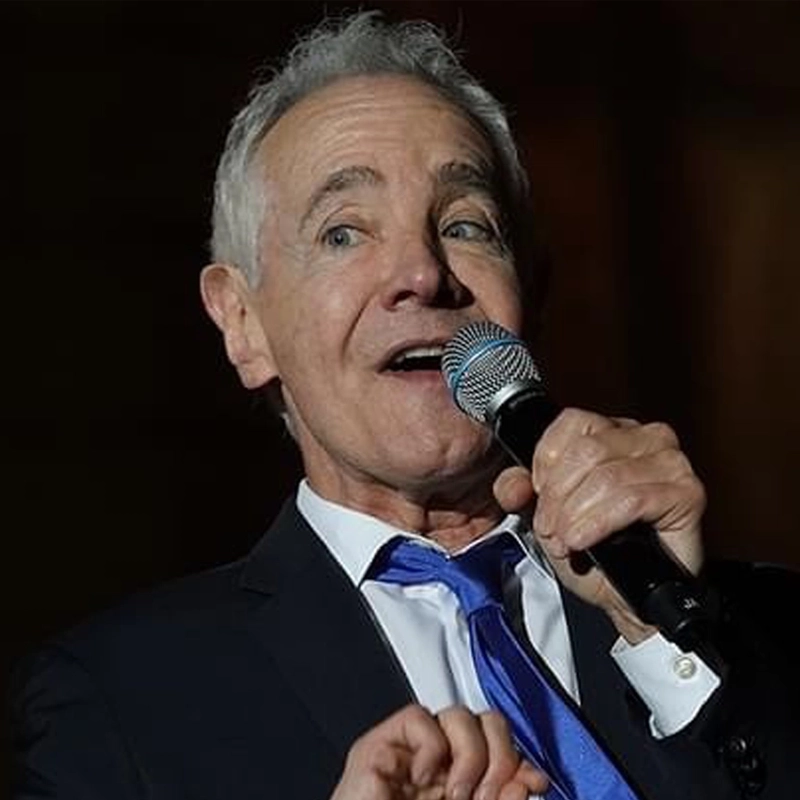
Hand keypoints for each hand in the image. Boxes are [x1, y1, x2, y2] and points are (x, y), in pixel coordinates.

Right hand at [330, 704, 548, 799]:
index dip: (519, 758)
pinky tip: (421, 780)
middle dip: (499, 756)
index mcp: (459, 786)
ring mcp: (408, 754)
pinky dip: (430, 748)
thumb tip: (528, 781)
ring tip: (456, 795)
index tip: (535, 781)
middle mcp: (438, 766)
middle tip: (487, 795)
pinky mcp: (379, 746)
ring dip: (469, 755)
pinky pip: (419, 717)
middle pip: (485, 722)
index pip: (499, 746)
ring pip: (458, 714)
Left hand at [493, 408, 705, 641]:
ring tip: (566, 540)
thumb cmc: (594, 550)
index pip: (573, 422)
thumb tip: (511, 484)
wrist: (627, 599)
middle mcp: (647, 437)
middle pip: (587, 451)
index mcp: (614, 430)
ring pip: (606, 476)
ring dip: (576, 514)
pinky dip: (599, 523)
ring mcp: (671, 462)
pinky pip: (632, 498)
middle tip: (549, 528)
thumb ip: (520, 490)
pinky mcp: (688, 492)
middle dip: (558, 496)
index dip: (547, 460)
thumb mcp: (545, 512)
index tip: (538, 493)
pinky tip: (584, 540)